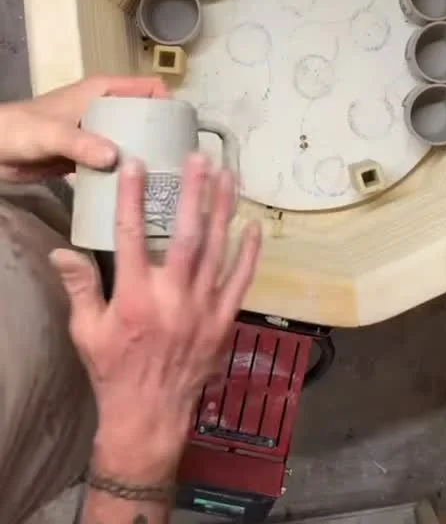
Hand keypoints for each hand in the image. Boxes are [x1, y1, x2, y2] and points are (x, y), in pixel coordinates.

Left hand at [0, 75, 167, 182]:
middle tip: (180, 163)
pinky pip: (113, 163)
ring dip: (145, 158)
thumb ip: (81, 143)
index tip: (184, 130)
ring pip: (130, 142)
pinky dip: (124, 173)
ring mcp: (95, 134)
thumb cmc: (21, 129)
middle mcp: (105, 110)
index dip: (170, 104)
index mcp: (103, 91)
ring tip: (166, 180)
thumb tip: (115, 158)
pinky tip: (137, 192)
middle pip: (145, 118)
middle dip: (162, 136)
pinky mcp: (85, 157)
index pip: (148, 88)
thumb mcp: (52, 133)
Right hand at [51, 155, 261, 480]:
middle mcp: (172, 299)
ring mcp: (202, 309)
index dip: (133, 197)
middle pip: (186, 235)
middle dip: (193, 193)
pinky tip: (254, 225)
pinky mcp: (223, 321)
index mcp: (134, 298)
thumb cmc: (113, 370)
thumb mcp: (87, 332)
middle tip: (198, 158)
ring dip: (223, 210)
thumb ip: (80, 287)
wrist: (149, 417)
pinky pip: (240, 280)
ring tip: (227, 175)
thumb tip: (62, 251)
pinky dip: (249, 253)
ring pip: (218, 250)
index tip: (136, 164)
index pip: (131, 236)